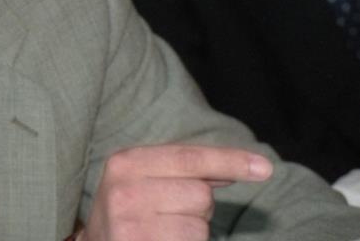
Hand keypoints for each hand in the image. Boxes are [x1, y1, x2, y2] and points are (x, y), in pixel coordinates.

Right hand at [80, 144, 271, 240]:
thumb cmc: (129, 211)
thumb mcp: (144, 180)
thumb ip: (187, 170)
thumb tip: (243, 167)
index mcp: (126, 162)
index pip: (190, 157)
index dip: (229, 161)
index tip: (264, 168)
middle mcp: (125, 191)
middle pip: (200, 195)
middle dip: (197, 208)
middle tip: (167, 214)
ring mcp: (130, 225)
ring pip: (198, 227)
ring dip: (191, 234)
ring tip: (160, 232)